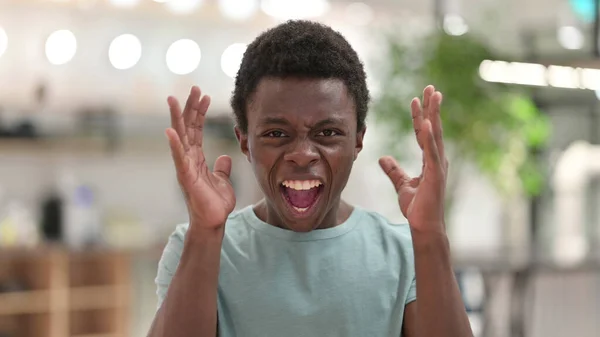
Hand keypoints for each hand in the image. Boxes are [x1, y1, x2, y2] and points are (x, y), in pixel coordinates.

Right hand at [166, 86, 235, 229]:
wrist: (214, 222)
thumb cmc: (215, 204)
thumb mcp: (223, 181)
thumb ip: (222, 168)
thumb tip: (224, 158)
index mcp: (196, 158)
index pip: (197, 129)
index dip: (200, 112)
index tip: (205, 95)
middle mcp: (188, 159)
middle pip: (188, 128)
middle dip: (191, 107)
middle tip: (195, 87)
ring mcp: (185, 167)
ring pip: (180, 138)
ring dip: (177, 118)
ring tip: (173, 99)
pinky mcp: (185, 178)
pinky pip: (179, 158)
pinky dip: (174, 144)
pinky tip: (170, 130)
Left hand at [379, 85, 447, 233]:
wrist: (424, 226)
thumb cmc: (417, 208)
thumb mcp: (402, 185)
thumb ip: (394, 170)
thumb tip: (383, 158)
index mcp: (430, 160)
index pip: (423, 133)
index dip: (419, 116)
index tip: (416, 99)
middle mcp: (436, 159)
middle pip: (433, 128)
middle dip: (431, 107)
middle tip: (430, 87)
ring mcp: (438, 166)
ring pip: (435, 134)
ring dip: (434, 114)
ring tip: (433, 95)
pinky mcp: (435, 174)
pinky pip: (432, 152)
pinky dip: (430, 137)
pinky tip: (428, 122)